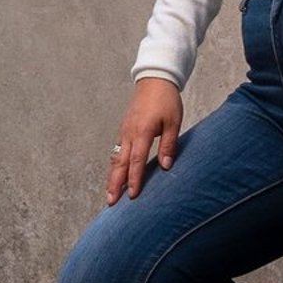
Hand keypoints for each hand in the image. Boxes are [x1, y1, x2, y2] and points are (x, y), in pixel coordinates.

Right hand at [105, 77, 181, 201]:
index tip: (132, 195)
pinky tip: (114, 175)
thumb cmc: (166, 100)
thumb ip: (168, 145)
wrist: (154, 80)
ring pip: (115, 158)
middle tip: (111, 202)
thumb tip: (166, 167)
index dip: (134, 179)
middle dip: (115, 184)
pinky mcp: (123, 129)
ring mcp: (124, 131)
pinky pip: (116, 151)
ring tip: (109, 194)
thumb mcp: (173, 122)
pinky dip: (114, 165)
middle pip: (120, 163)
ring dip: (111, 177)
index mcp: (142, 131)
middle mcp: (129, 133)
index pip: (136, 160)